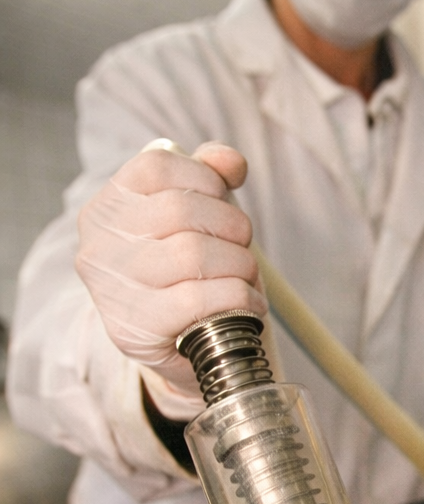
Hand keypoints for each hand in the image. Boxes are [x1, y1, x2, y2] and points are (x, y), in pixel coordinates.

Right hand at [75, 142, 265, 399]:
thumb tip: (230, 162)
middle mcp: (98, 243)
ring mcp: (111, 287)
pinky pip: (199, 300)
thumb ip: (210, 174)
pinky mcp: (134, 329)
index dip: (207, 180)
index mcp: (108, 204)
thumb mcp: (196, 213)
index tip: (221, 205)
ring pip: (193, 254)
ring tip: (244, 277)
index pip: (159, 166)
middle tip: (242, 249)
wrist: (176, 341)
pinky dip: (238, 298)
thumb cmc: (186, 269)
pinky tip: (246, 302)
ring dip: (240, 266)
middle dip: (232, 228)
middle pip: (182, 210)